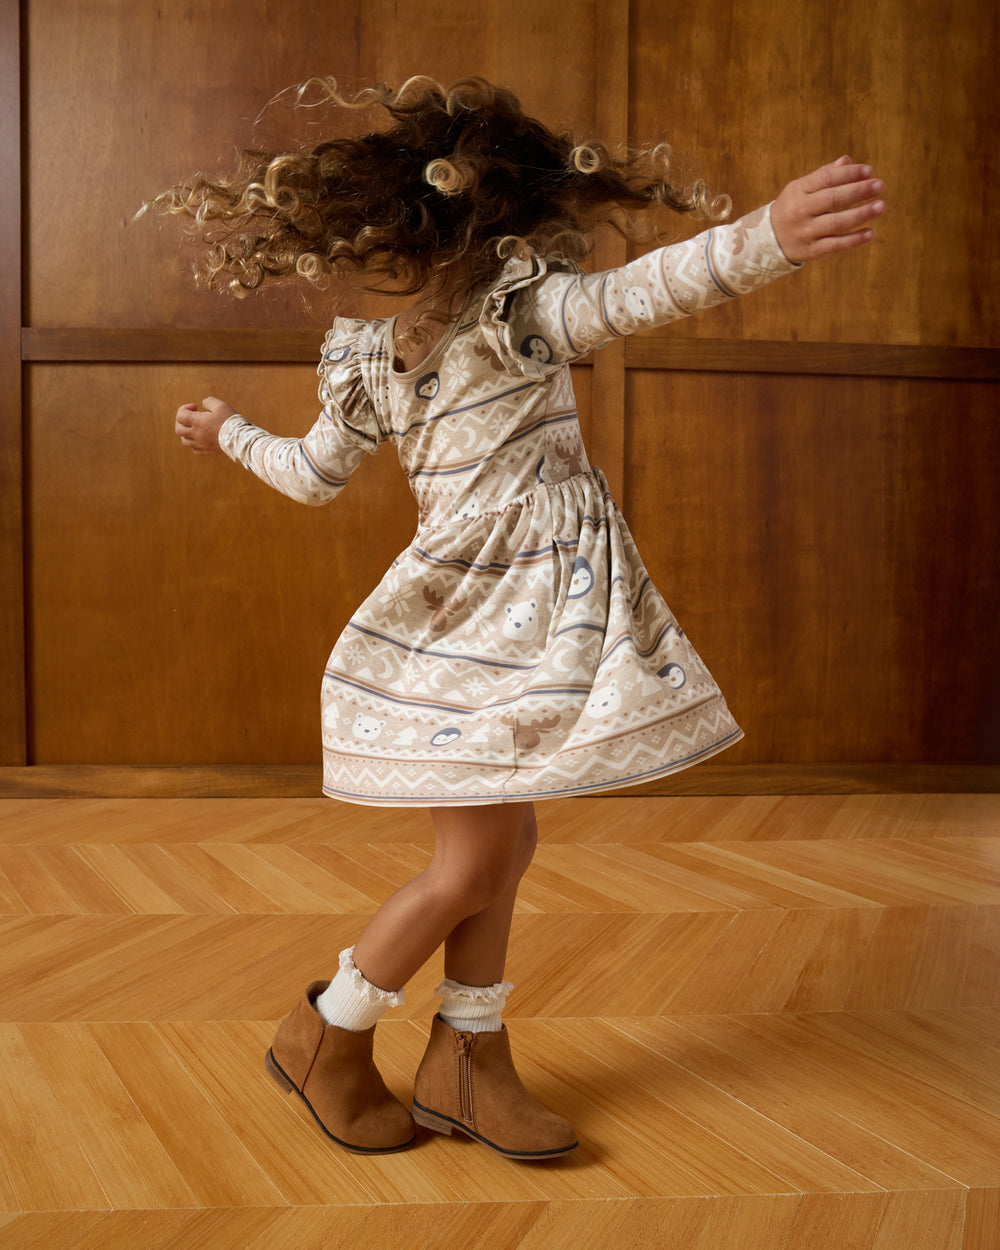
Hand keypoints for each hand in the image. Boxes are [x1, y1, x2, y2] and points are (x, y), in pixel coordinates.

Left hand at [174, 396, 235, 454]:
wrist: (240, 440)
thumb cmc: (230, 421)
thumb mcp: (221, 405)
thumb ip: (209, 401)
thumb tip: (203, 403)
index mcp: (197, 422)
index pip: (180, 416)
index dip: (184, 408)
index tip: (195, 407)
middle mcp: (196, 434)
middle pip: (178, 429)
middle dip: (181, 421)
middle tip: (191, 417)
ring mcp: (201, 444)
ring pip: (184, 441)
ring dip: (186, 433)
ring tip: (195, 428)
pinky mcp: (207, 452)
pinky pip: (195, 450)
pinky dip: (195, 443)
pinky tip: (202, 439)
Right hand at [770, 156, 885, 263]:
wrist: (767, 241)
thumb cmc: (792, 209)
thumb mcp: (801, 189)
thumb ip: (823, 175)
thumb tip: (848, 161)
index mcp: (798, 191)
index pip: (826, 178)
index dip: (849, 174)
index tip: (869, 171)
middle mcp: (800, 211)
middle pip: (832, 199)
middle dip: (858, 191)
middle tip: (880, 185)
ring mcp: (805, 232)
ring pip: (836, 222)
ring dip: (861, 214)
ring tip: (881, 206)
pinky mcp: (810, 250)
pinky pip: (834, 245)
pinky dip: (853, 240)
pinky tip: (870, 233)